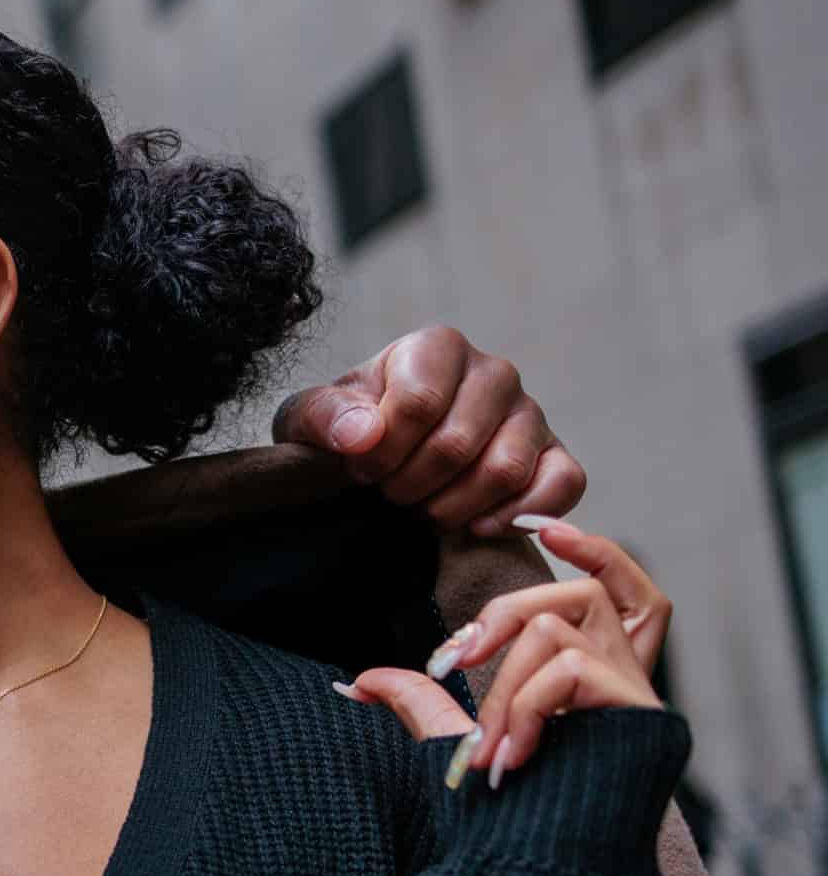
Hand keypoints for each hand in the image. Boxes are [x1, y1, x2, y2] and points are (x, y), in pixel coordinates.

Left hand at [274, 325, 585, 535]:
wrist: (381, 456)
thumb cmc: (349, 430)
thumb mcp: (312, 419)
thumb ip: (325, 417)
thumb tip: (364, 434)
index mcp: (437, 347)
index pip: (418, 404)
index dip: (381, 453)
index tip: (359, 471)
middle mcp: (493, 372)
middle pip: (457, 444)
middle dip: (410, 486)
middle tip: (388, 496)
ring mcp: (530, 413)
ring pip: (505, 469)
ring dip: (453, 507)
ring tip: (424, 510)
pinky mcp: (555, 454)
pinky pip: (563, 484)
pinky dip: (518, 516)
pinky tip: (476, 527)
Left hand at [337, 517, 667, 786]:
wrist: (538, 869)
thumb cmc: (503, 811)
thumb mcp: (454, 739)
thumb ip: (418, 702)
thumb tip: (351, 684)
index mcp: (593, 671)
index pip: (623, 586)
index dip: (597, 550)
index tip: (545, 530)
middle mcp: (626, 672)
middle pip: (579, 592)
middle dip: (503, 618)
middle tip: (452, 664)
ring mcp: (638, 691)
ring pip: (557, 629)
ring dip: (504, 688)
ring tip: (489, 748)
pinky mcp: (641, 711)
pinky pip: (570, 669)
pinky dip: (527, 708)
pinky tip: (511, 756)